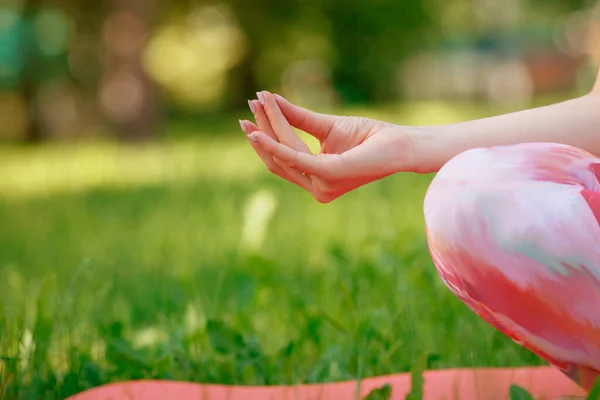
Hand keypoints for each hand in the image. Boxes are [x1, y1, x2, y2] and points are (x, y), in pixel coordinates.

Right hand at [239, 91, 415, 202]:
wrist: (399, 143)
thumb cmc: (367, 136)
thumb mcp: (324, 126)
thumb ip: (296, 118)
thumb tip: (270, 100)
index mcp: (317, 180)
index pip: (284, 160)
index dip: (265, 137)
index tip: (251, 113)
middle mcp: (317, 189)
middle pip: (279, 159)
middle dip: (262, 131)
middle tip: (250, 105)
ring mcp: (322, 186)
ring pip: (285, 153)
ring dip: (270, 126)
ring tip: (258, 102)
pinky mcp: (328, 175)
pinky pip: (295, 157)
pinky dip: (276, 143)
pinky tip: (260, 131)